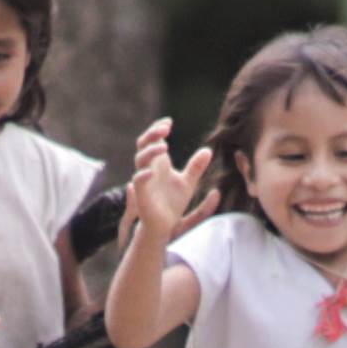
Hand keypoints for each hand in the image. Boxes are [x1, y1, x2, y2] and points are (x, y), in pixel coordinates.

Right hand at [118, 116, 213, 247]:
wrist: (164, 225)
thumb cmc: (173, 202)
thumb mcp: (188, 182)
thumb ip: (195, 167)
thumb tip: (208, 150)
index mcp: (158, 163)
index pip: (153, 139)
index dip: (157, 128)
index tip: (169, 122)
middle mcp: (149, 168)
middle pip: (143, 144)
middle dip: (152, 134)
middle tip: (165, 129)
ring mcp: (144, 180)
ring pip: (140, 160)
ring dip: (150, 151)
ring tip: (165, 147)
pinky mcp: (141, 194)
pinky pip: (138, 181)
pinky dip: (143, 175)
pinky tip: (152, 172)